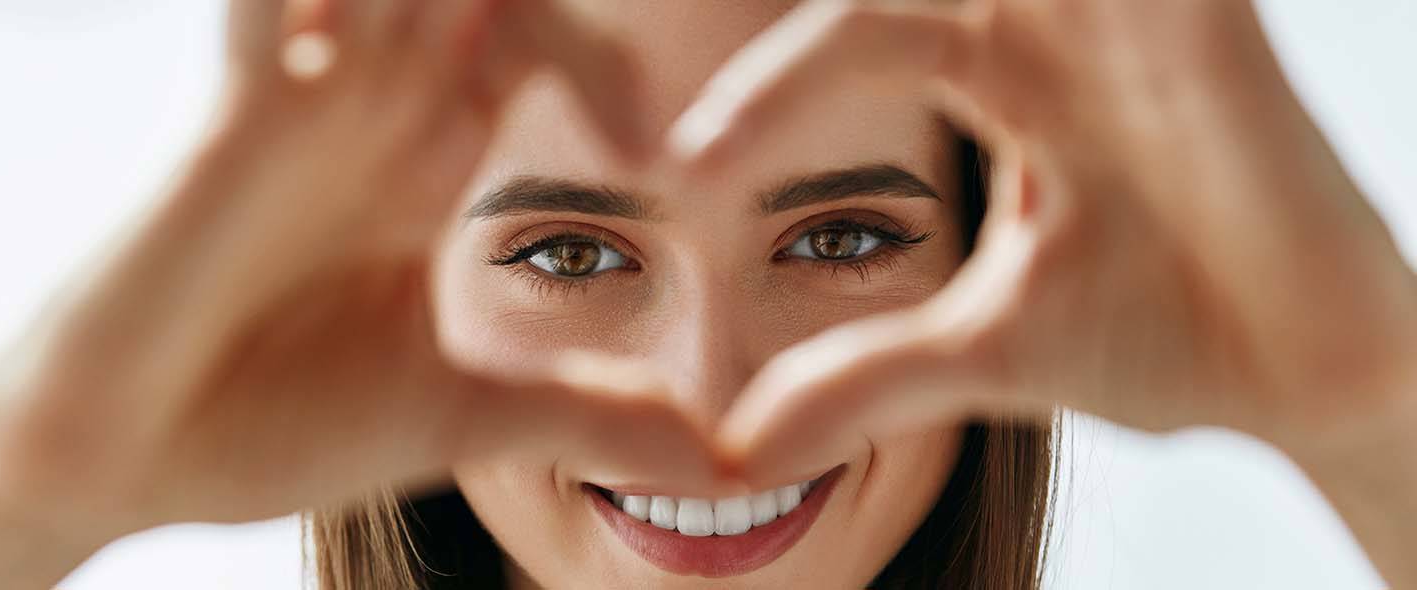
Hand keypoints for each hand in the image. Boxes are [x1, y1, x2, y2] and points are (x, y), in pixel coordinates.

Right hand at [0, 0, 715, 534]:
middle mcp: (373, 99)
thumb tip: (720, 466)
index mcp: (429, 153)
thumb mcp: (462, 414)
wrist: (114, 456)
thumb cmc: (267, 422)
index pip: (542, 38)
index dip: (608, 64)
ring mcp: (307, 87)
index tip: (659, 154)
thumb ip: (585, 415)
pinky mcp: (241, 102)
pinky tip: (351, 12)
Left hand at [675, 0, 1416, 495]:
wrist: (1310, 373)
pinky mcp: (1210, 20)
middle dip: (823, 14)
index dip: (770, 97)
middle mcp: (1057, 27)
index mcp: (998, 76)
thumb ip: (862, 376)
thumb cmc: (1160, 337)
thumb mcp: (981, 351)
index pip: (856, 39)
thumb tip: (736, 452)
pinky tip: (1067, 3)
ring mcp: (1134, 17)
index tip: (679, 169)